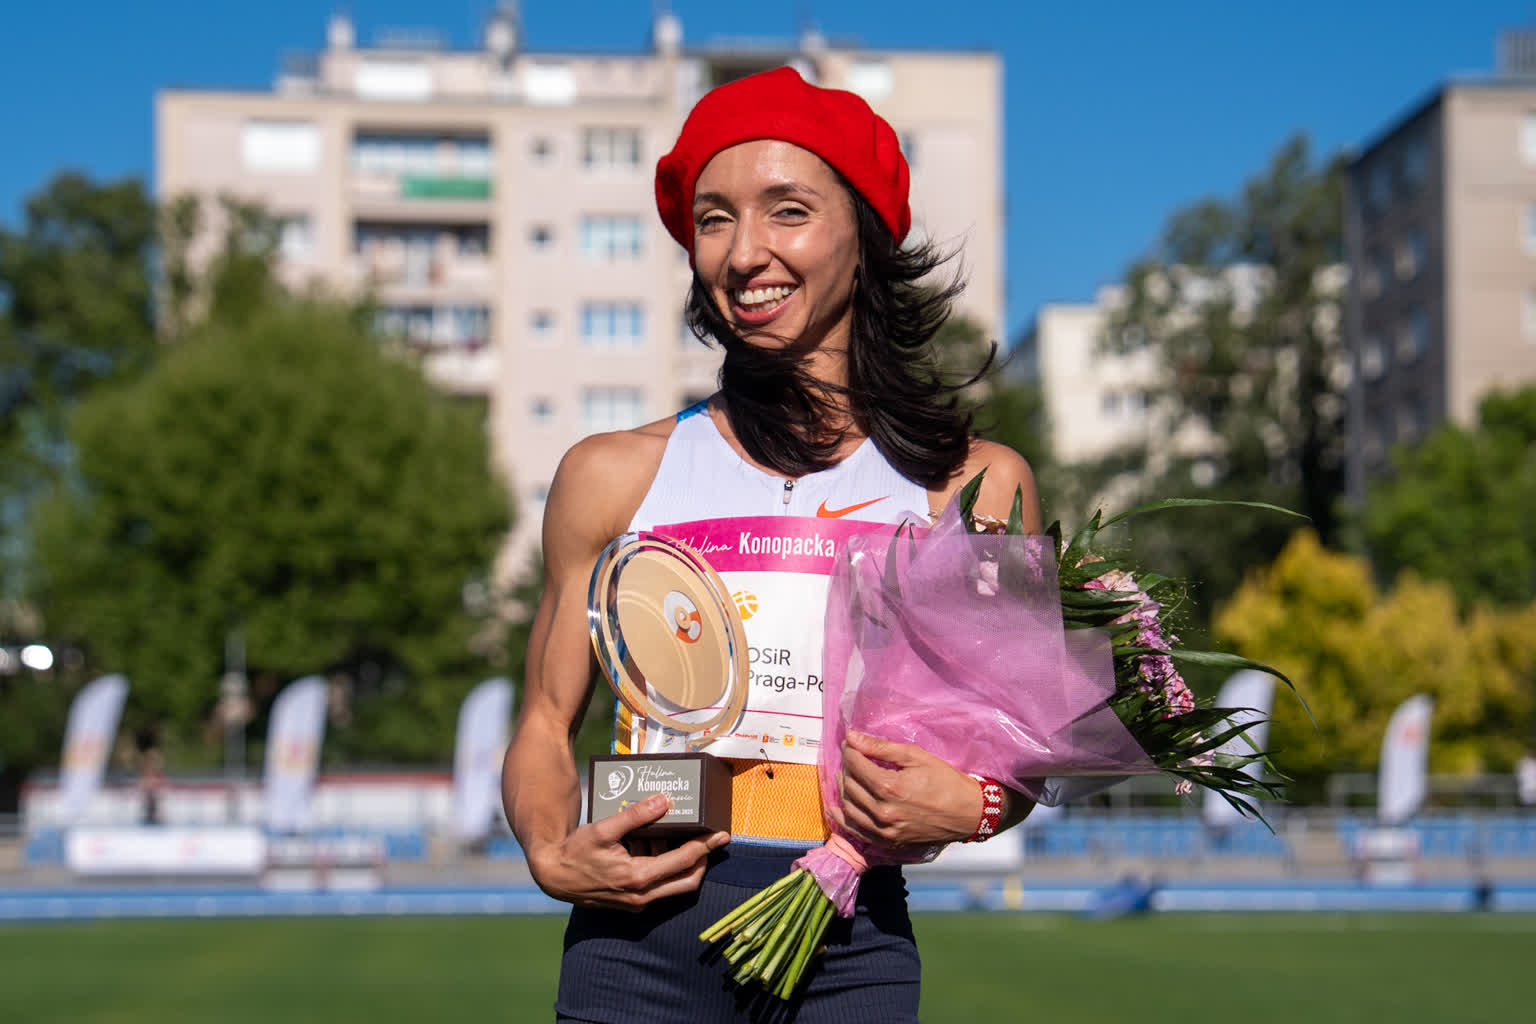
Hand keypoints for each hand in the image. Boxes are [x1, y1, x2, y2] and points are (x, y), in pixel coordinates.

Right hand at [529, 794, 730, 910]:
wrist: (554, 877)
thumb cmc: (576, 852)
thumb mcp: (604, 828)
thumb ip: (636, 815)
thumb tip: (664, 801)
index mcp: (639, 877)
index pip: (684, 861)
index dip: (706, 846)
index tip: (722, 834)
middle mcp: (642, 895)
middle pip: (688, 881)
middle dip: (704, 860)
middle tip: (713, 840)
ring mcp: (637, 902)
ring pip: (675, 886)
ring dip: (682, 864)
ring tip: (678, 836)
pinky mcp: (631, 902)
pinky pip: (659, 887)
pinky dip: (665, 869)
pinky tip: (655, 846)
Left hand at [827, 731, 983, 847]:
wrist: (969, 812)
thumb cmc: (945, 780)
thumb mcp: (915, 756)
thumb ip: (880, 748)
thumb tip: (852, 737)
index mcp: (889, 787)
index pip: (855, 765)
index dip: (849, 750)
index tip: (850, 742)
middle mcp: (883, 811)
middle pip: (850, 785)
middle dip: (847, 767)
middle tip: (851, 757)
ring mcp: (885, 830)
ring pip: (850, 808)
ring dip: (843, 789)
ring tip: (846, 776)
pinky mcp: (889, 842)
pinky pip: (857, 831)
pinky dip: (843, 819)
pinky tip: (837, 808)